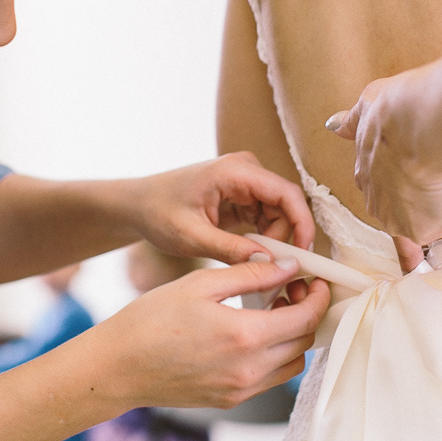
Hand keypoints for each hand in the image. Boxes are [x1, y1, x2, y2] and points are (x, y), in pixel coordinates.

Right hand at [94, 258, 329, 408]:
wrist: (117, 367)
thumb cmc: (151, 320)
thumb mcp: (200, 284)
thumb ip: (250, 274)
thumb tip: (288, 266)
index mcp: (246, 336)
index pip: (306, 318)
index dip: (318, 297)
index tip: (314, 280)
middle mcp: (250, 370)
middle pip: (304, 342)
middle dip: (307, 313)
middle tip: (290, 289)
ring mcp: (241, 390)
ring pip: (291, 365)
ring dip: (292, 337)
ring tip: (271, 311)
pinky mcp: (229, 400)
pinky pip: (269, 379)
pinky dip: (274, 356)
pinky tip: (251, 334)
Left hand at [123, 152, 315, 263]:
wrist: (137, 205)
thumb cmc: (158, 212)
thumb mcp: (192, 236)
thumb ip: (232, 249)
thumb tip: (270, 264)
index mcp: (234, 170)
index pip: (286, 193)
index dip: (302, 224)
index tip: (303, 254)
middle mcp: (245, 170)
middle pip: (286, 205)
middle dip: (285, 239)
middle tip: (274, 271)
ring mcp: (245, 181)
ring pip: (279, 214)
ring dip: (274, 242)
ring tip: (258, 267)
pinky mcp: (243, 195)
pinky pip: (267, 218)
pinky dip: (264, 240)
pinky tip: (252, 258)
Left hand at [327, 52, 441, 246]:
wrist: (420, 122)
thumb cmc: (400, 107)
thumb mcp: (371, 104)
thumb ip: (356, 119)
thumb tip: (335, 124)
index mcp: (366, 174)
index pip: (391, 180)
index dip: (416, 165)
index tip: (428, 149)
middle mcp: (378, 202)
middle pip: (418, 197)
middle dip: (436, 176)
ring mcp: (402, 219)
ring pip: (441, 202)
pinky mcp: (427, 229)